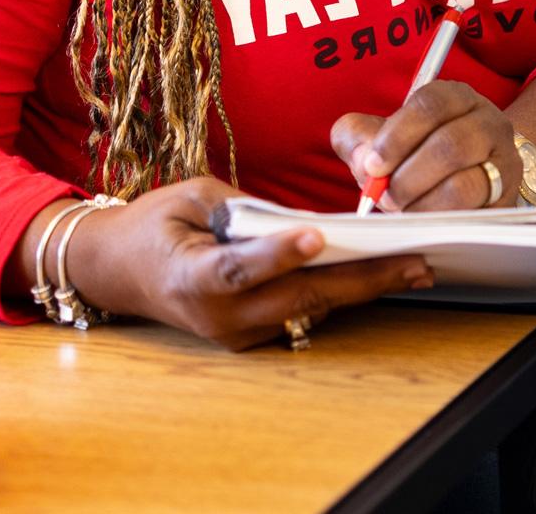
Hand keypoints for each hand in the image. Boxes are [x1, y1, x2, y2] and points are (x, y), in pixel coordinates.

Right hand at [66, 177, 430, 350]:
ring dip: (363, 289)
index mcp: (190, 276)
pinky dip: (342, 294)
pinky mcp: (252, 337)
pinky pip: (303, 314)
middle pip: (296, 297)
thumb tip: (301, 220)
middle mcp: (217, 316)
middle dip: (360, 279)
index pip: (239, 268)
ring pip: (309, 310)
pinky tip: (382, 276)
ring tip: (415, 269)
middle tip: (412, 261)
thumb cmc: (156, 225)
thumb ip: (244, 209)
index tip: (318, 236)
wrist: (120, 271)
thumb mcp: (192, 197)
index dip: (279, 254)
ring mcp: (236, 333)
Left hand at [330, 81, 523, 212]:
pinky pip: (475, 214)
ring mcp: (505, 162)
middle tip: (384, 196)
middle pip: (450, 145)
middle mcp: (489, 123)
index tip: (372, 165)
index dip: (397, 136)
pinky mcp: (508, 199)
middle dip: (408, 177)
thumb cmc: (418, 152)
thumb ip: (359, 136)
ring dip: (423, 202)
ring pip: (466, 184)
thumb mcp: (384, 136)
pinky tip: (423, 219)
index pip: (430, 105)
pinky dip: (441, 220)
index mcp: (457, 97)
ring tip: (402, 208)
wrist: (470, 172)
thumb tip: (362, 156)